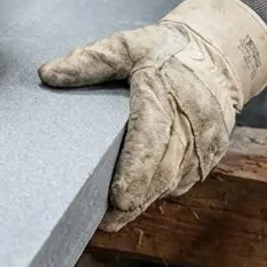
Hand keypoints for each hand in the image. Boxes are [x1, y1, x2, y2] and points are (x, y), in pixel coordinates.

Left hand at [39, 0, 266, 230]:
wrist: (219, 56)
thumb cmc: (168, 52)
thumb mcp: (127, 45)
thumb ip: (89, 61)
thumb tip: (47, 74)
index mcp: (164, 93)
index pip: (151, 137)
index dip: (136, 170)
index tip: (118, 198)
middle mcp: (190, 122)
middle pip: (162, 170)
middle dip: (135, 199)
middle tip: (105, 221)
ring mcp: (204, 142)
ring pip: (172, 181)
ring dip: (145, 199)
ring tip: (113, 218)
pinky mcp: (210, 154)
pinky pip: (183, 180)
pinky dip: (160, 191)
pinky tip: (137, 201)